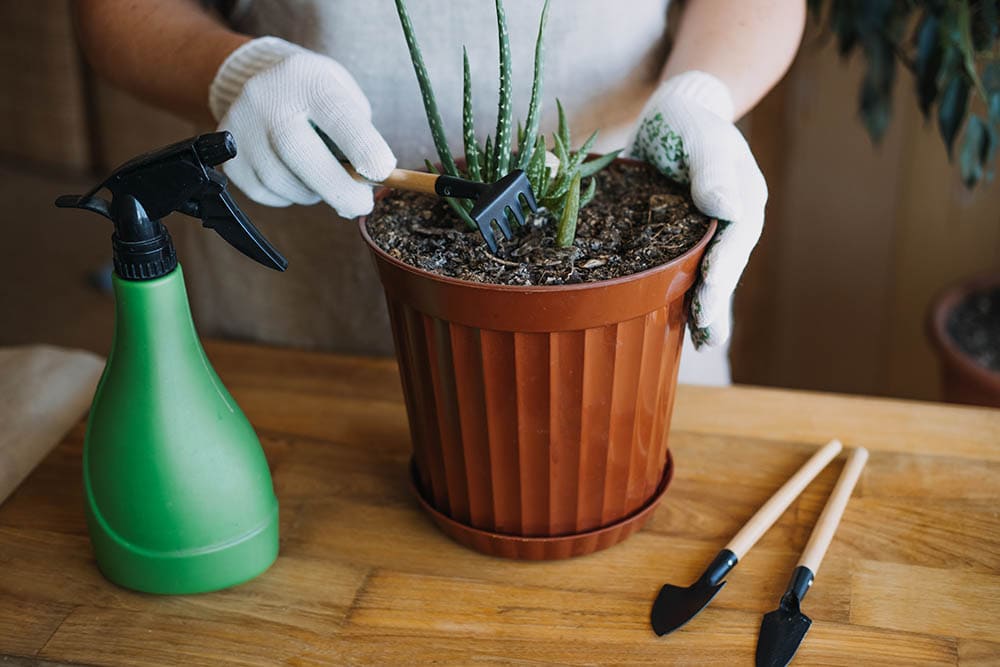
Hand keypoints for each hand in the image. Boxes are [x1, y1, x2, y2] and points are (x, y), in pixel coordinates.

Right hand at [209, 37, 395, 217]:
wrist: (259, 81)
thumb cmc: (316, 95)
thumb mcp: (343, 94)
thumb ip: (359, 133)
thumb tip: (365, 182)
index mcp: (306, 78)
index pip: (336, 115)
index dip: (363, 147)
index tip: (383, 172)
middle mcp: (266, 99)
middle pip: (300, 153)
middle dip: (338, 188)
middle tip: (361, 205)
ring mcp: (240, 129)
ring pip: (284, 182)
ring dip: (313, 191)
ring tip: (322, 175)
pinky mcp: (229, 158)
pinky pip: (266, 194)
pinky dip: (289, 195)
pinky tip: (294, 175)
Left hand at [627, 71, 766, 347]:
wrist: (675, 113)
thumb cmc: (688, 120)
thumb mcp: (699, 136)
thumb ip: (711, 168)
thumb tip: (726, 207)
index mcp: (743, 196)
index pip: (735, 239)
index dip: (722, 269)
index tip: (706, 295)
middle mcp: (734, 219)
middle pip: (727, 265)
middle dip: (716, 300)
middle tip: (704, 334)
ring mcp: (713, 231)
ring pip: (713, 273)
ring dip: (707, 307)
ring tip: (700, 342)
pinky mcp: (689, 236)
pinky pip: (692, 269)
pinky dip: (686, 295)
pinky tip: (680, 323)